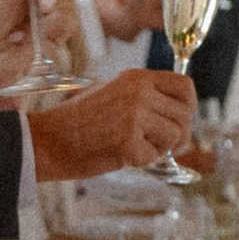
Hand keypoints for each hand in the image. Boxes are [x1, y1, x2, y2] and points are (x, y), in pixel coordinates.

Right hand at [28, 69, 196, 176]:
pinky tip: (120, 155)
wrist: (49, 140)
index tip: (183, 119)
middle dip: (178, 135)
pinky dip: (140, 162)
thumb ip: (145, 97)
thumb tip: (179, 111)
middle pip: (184, 115)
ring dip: (159, 149)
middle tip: (161, 146)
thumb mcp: (114, 94)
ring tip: (134, 147)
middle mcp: (139, 91)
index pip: (184, 85)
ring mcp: (134, 114)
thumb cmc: (79, 122)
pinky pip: (154, 157)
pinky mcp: (128, 140)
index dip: (189, 106)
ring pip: (174, 136)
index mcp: (137, 78)